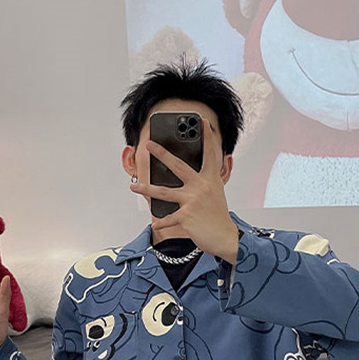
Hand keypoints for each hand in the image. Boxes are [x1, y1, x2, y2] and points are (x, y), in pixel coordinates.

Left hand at [130, 120, 239, 263]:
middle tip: (149, 144)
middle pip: (178, 165)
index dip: (207, 137)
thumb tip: (190, 176)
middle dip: (161, 153)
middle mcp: (201, 186)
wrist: (225, 237)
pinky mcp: (186, 216)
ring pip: (164, 191)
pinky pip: (168, 218)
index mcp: (210, 179)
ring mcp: (192, 200)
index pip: (209, 154)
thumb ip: (205, 182)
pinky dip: (161, 223)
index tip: (203, 122)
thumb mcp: (215, 194)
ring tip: (133, 186)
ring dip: (146, 188)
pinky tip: (155, 225)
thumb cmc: (217, 217)